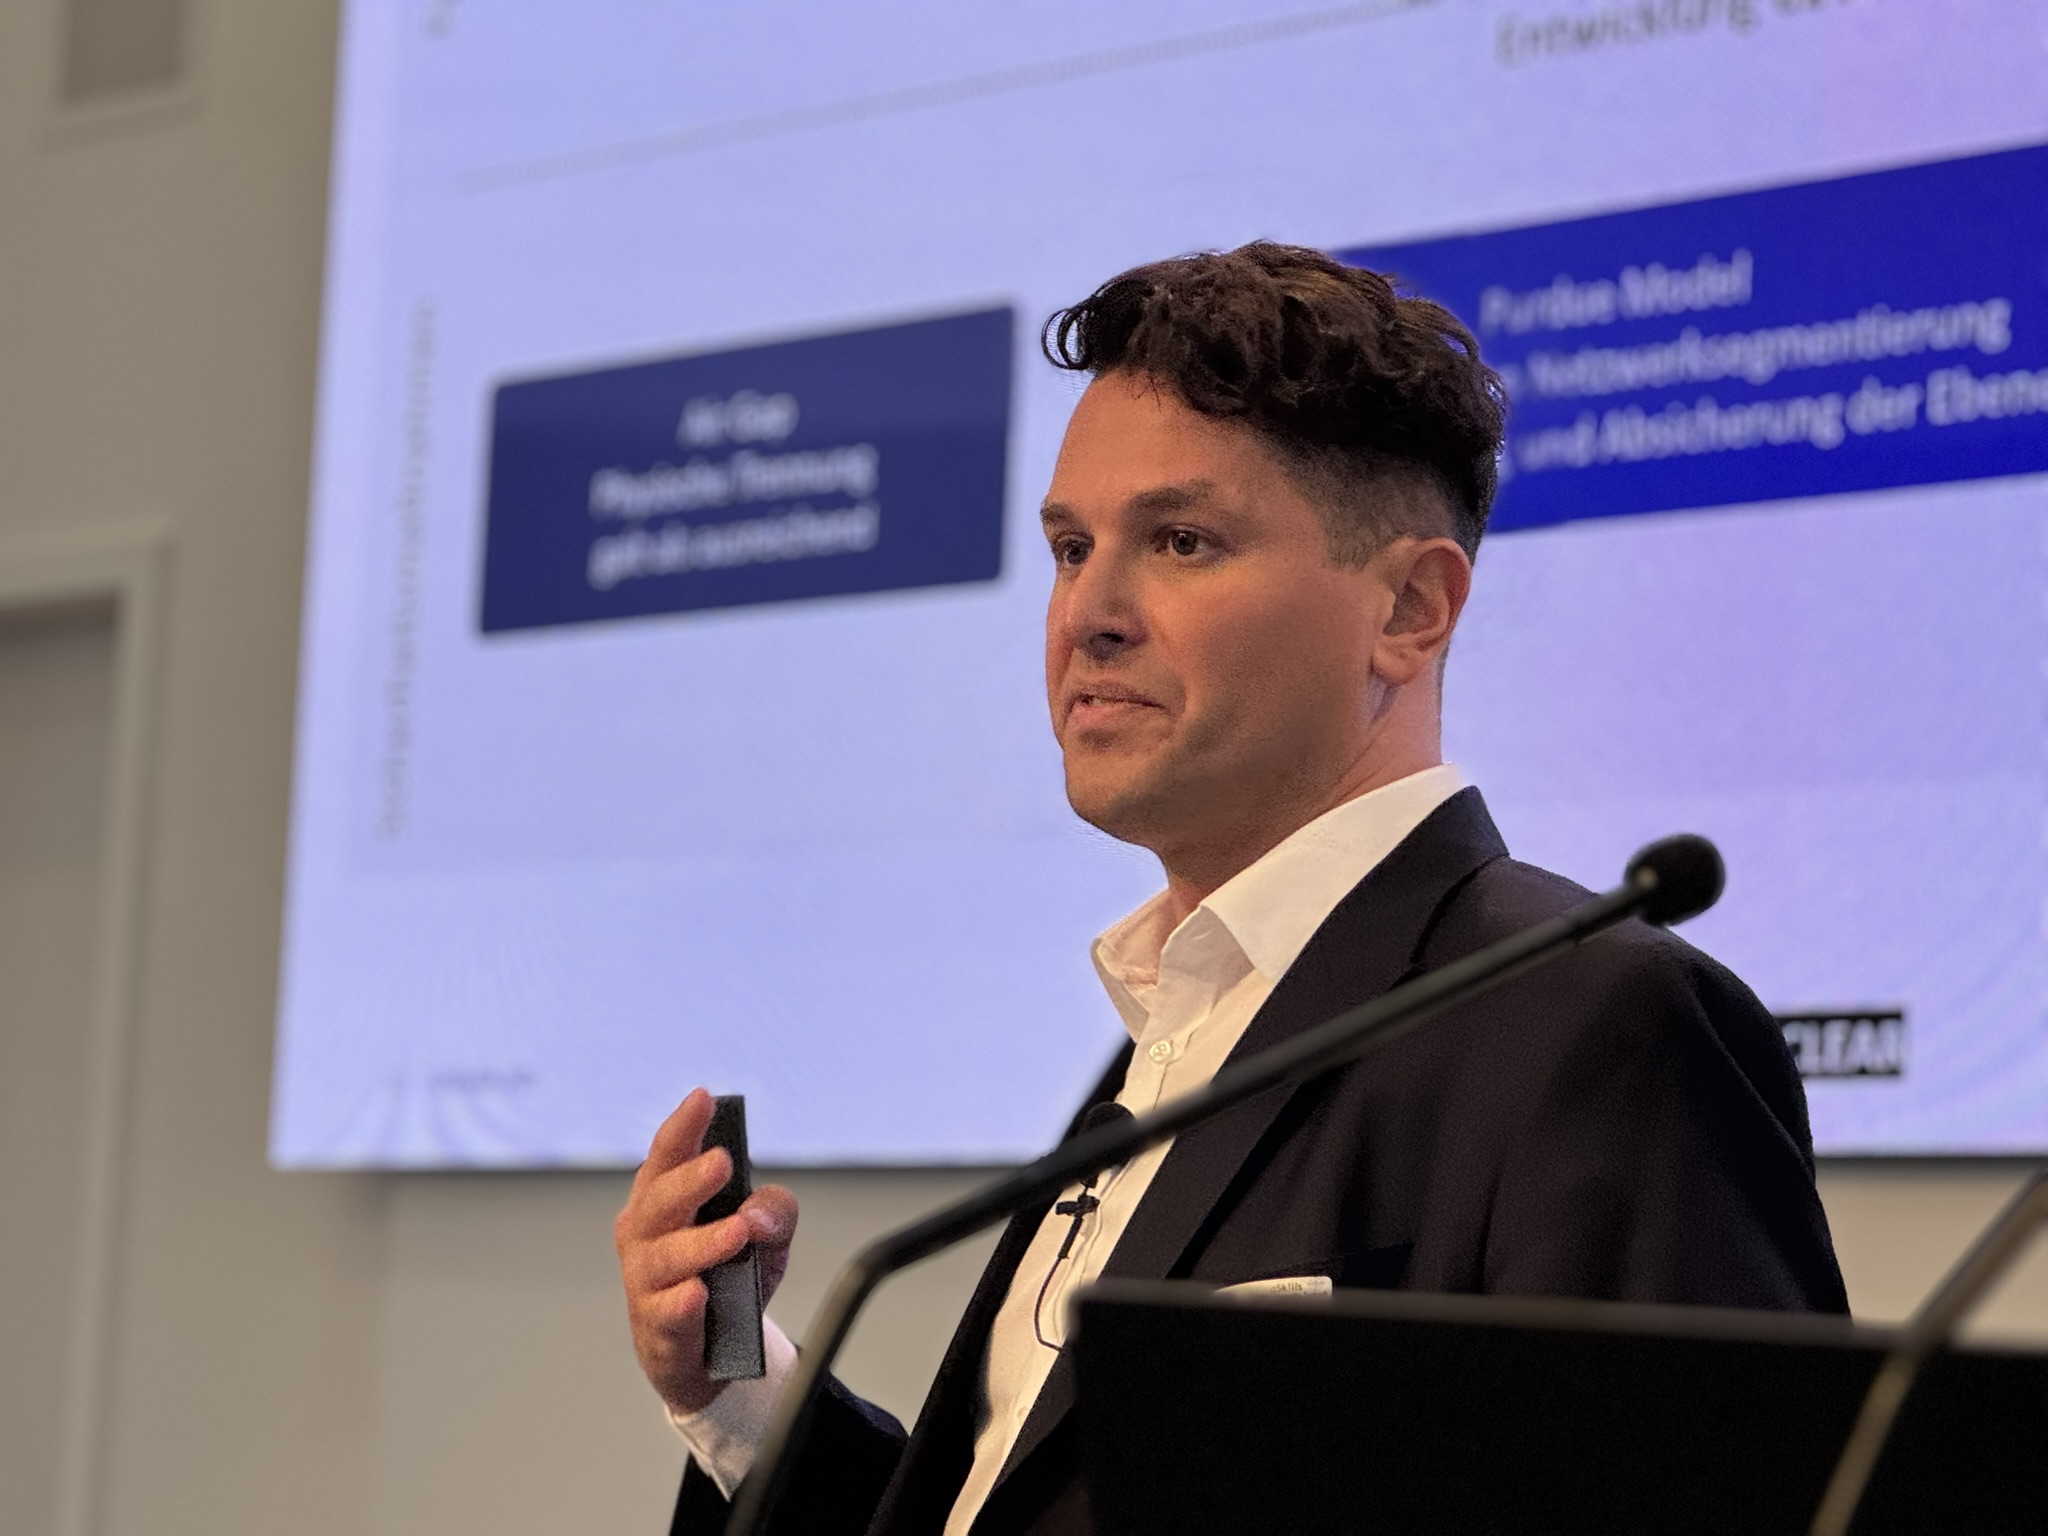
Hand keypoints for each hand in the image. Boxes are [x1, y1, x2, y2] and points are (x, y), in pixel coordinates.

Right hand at [615, 1087, 797, 1415]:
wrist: (712, 1355)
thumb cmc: (729, 1278)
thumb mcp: (767, 1238)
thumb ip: (775, 1212)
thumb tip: (759, 1217)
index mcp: (667, 1199)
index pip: (669, 1154)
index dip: (684, 1125)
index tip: (703, 1098)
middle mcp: (647, 1235)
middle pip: (660, 1200)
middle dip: (690, 1179)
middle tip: (723, 1162)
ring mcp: (646, 1283)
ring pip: (665, 1257)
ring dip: (702, 1243)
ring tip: (736, 1232)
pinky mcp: (658, 1329)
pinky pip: (667, 1314)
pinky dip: (681, 1304)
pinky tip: (698, 1293)